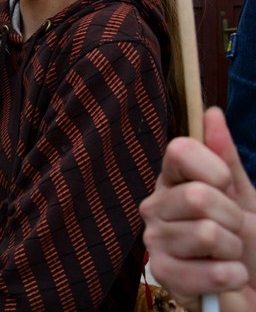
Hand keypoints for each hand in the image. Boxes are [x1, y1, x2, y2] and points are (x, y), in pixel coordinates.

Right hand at [140, 107, 255, 310]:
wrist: (255, 287)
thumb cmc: (251, 243)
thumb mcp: (244, 196)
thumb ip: (224, 157)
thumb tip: (210, 113)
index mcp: (172, 182)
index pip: (178, 151)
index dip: (212, 167)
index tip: (226, 185)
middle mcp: (156, 207)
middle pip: (197, 196)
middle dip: (233, 218)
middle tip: (234, 231)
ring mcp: (155, 241)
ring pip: (206, 233)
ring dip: (234, 251)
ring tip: (229, 256)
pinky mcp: (163, 275)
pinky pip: (208, 270)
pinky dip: (231, 276)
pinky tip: (226, 277)